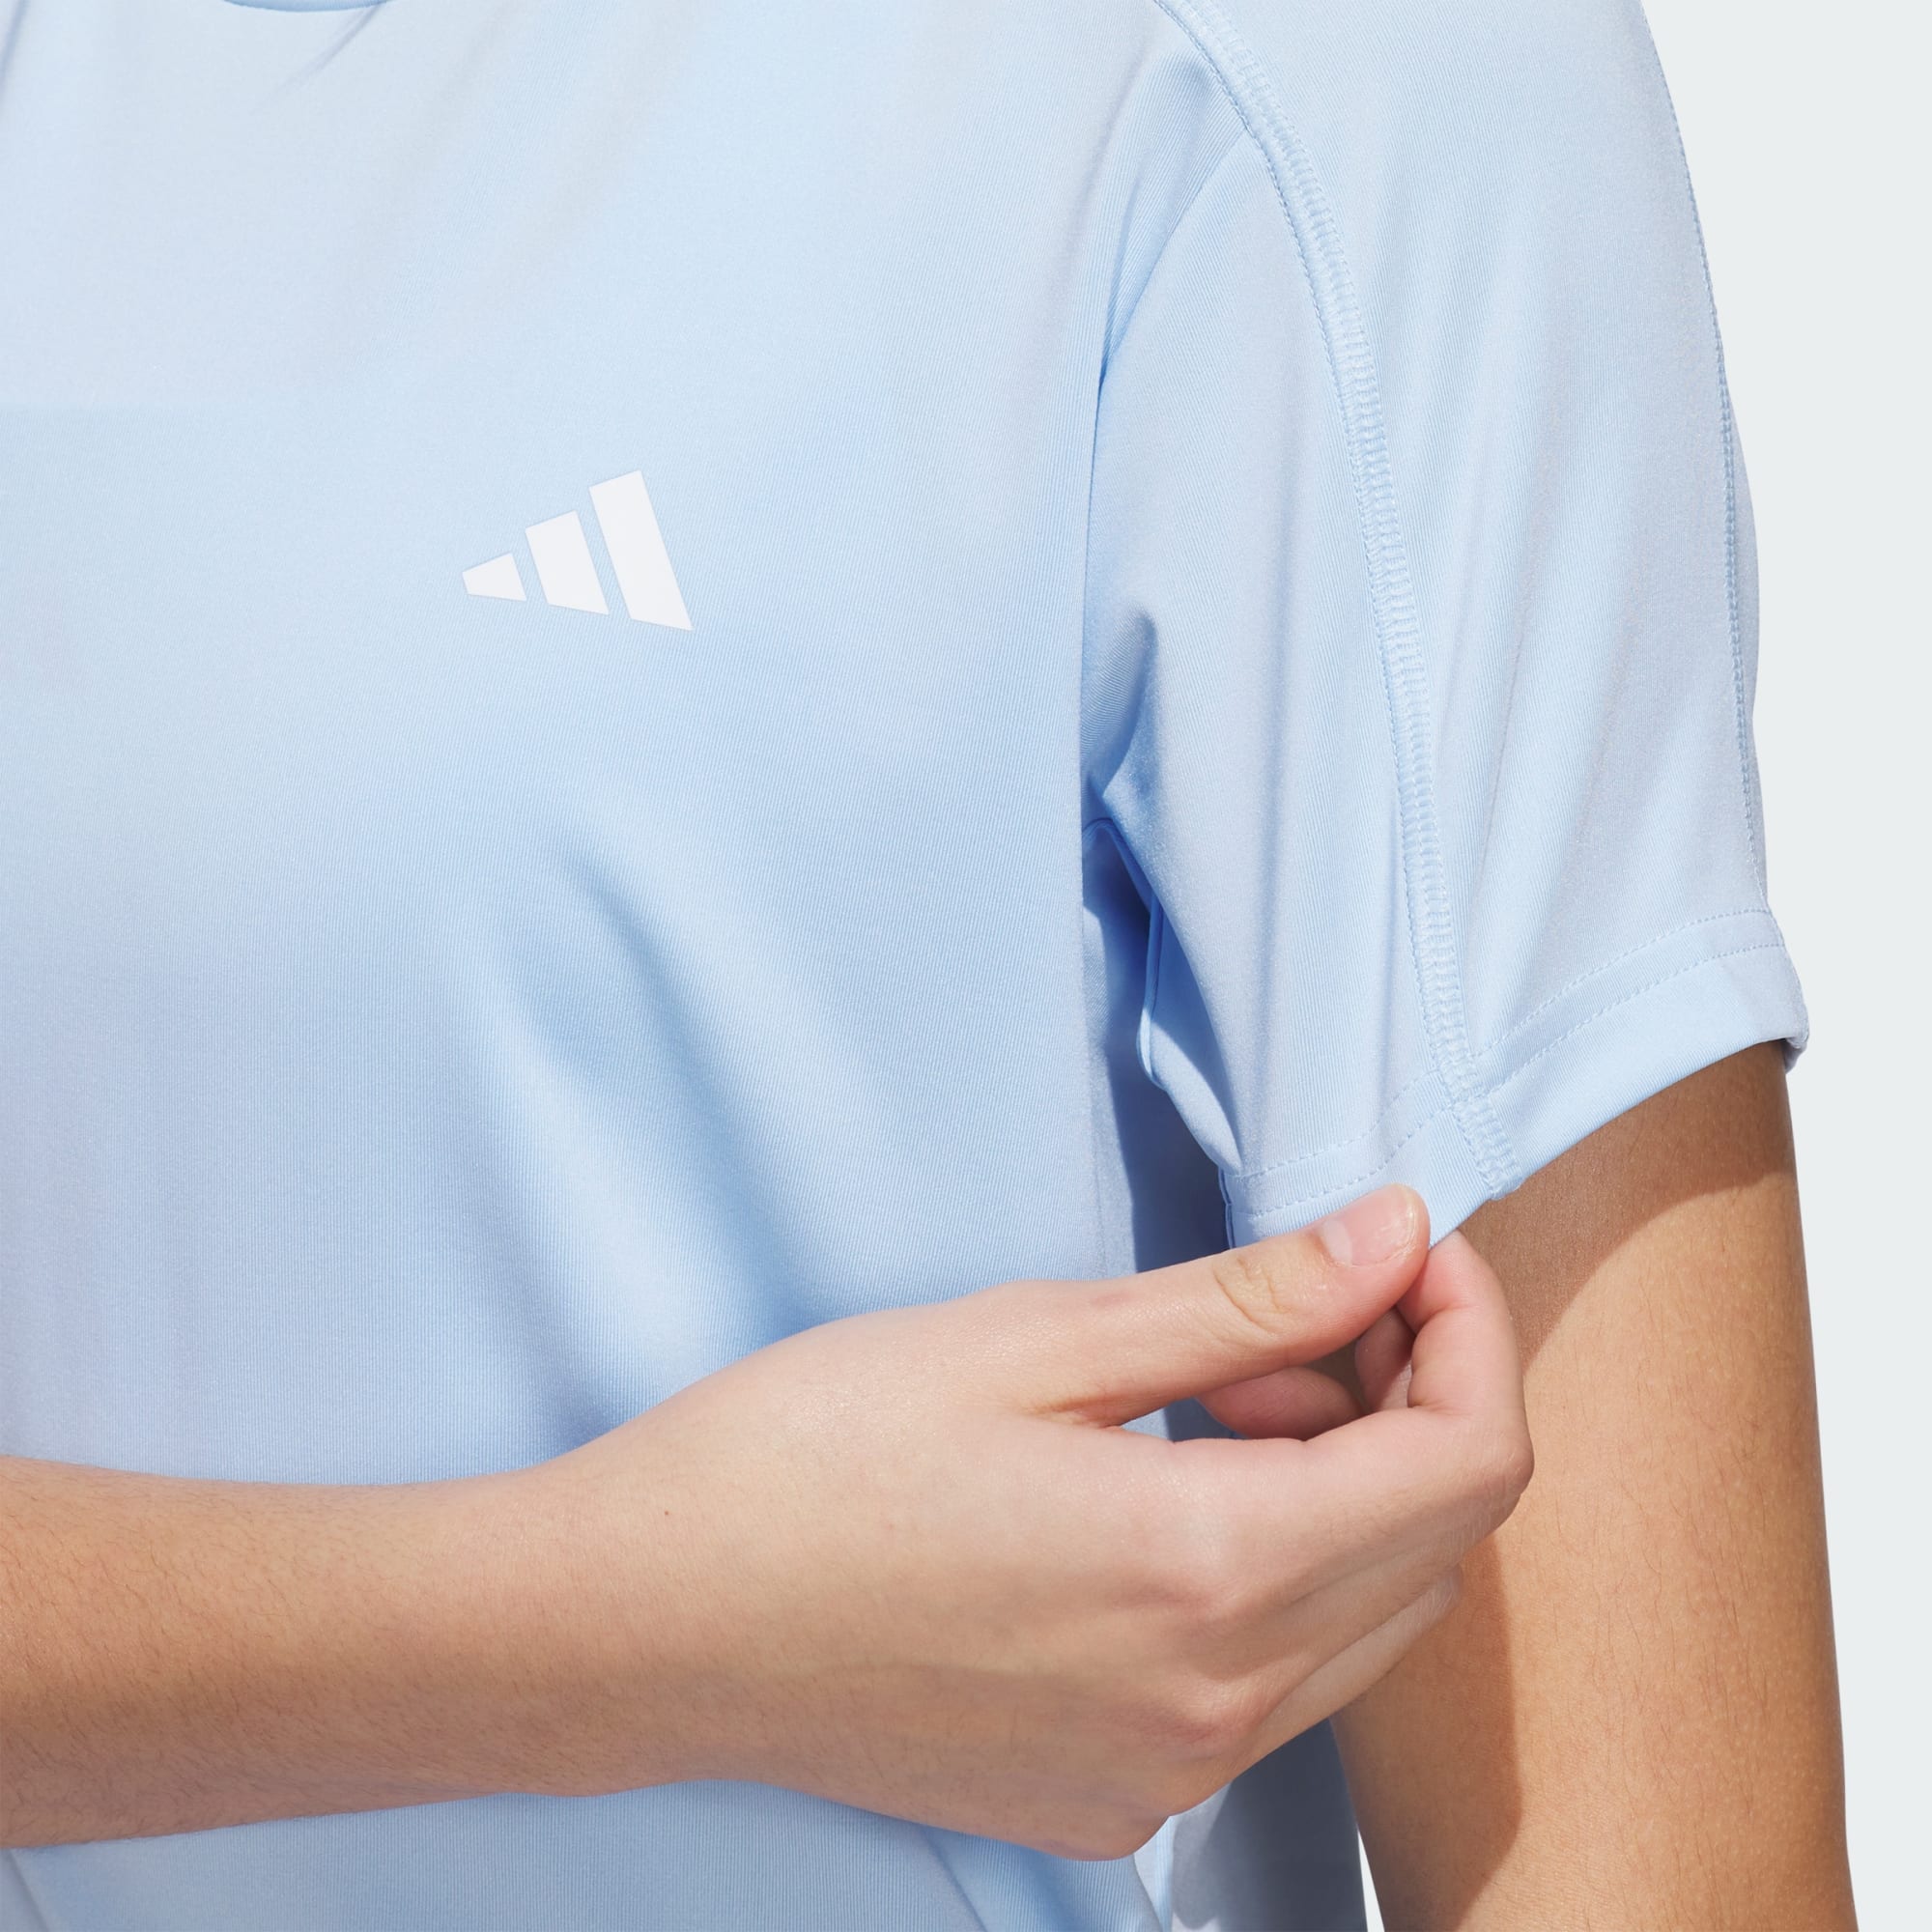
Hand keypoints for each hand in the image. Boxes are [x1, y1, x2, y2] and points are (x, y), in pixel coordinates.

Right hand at [529, 1184, 1530, 1858]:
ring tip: (1200, 1395)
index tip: (1403, 1248)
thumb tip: (1393, 1235)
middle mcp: (1215, 1708)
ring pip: (1366, 1617)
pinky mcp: (1119, 1800)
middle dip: (1403, 1397)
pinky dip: (1271, 1573)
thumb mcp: (1033, 1338)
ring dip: (1339, 1486)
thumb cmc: (810, 1456)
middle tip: (1280, 1310)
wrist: (648, 1623)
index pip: (1469, 1463)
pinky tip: (1158, 1499)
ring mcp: (1168, 1775)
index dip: (1467, 1330)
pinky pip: (1274, 1684)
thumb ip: (1245, 1296)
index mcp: (1206, 1575)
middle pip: (1437, 1543)